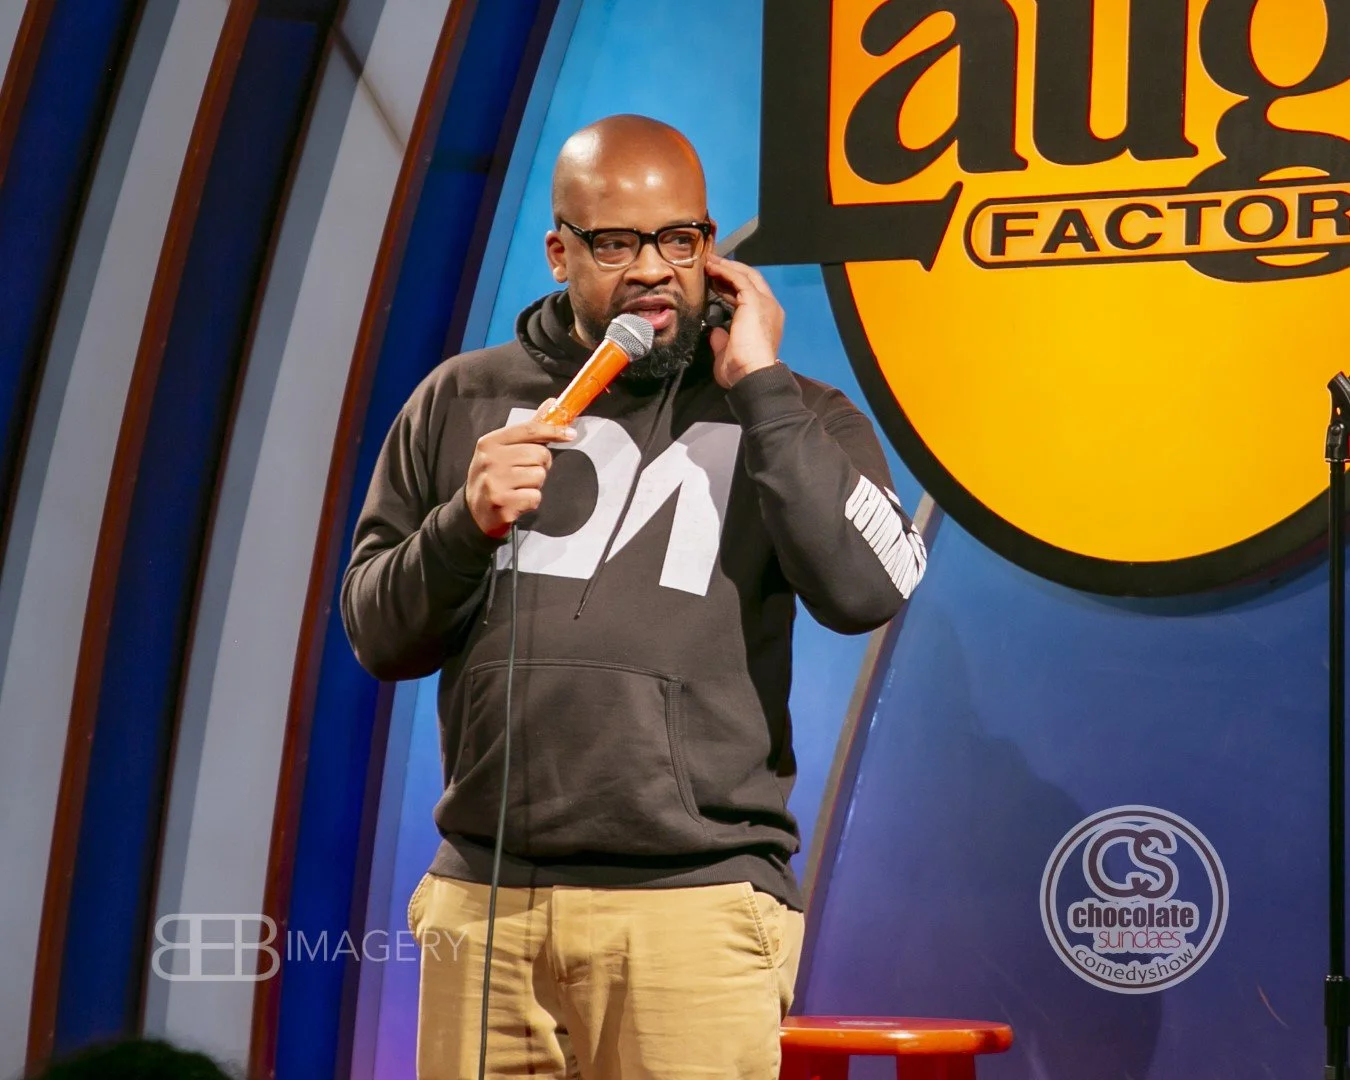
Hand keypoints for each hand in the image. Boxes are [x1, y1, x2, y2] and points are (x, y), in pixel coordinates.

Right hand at [466, 403, 574, 537]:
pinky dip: (531, 501)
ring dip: (535, 484)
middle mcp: (491, 460)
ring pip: (539, 476)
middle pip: (540, 454)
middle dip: (541, 464)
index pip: (529, 430)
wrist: (474, 512)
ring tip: (518, 487)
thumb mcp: (502, 450)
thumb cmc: (494, 476)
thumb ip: (529, 429)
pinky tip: (517, 501)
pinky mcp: (503, 503)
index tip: (570, 435)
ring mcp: (495, 482)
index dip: (553, 431)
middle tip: (526, 472)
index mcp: (490, 442)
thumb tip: (551, 404)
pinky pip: (535, 497)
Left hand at [704, 252, 784, 388]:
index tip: (715, 281)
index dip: (732, 286)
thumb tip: (715, 332)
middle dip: (731, 270)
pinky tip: (712, 267)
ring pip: (746, 275)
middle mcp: (770, 308)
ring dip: (726, 267)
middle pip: (752, 279)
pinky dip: (725, 271)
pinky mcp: (755, 300)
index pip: (750, 295)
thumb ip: (722, 340)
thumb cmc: (741, 370)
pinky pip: (739, 279)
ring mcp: (765, 303)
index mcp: (766, 321)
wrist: (752, 374)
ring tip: (709, 261)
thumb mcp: (728, 353)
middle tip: (712, 264)